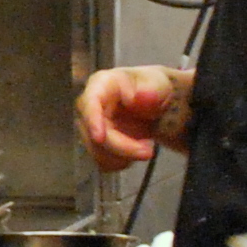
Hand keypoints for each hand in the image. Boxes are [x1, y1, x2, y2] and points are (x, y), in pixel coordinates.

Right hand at [76, 64, 191, 170]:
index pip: (90, 102)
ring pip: (98, 152)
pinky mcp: (95, 144)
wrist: (153, 101)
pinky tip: (135, 151)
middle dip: (123, 148)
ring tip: (147, 147)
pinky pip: (103, 161)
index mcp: (101, 84)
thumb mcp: (158, 85)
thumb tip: (139, 97)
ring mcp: (90, 126)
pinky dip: (121, 162)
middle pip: (94, 134)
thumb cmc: (152, 87)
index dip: (92, 121)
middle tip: (149, 151)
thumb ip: (151, 90)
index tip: (99, 138)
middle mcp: (88, 106)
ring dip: (124, 156)